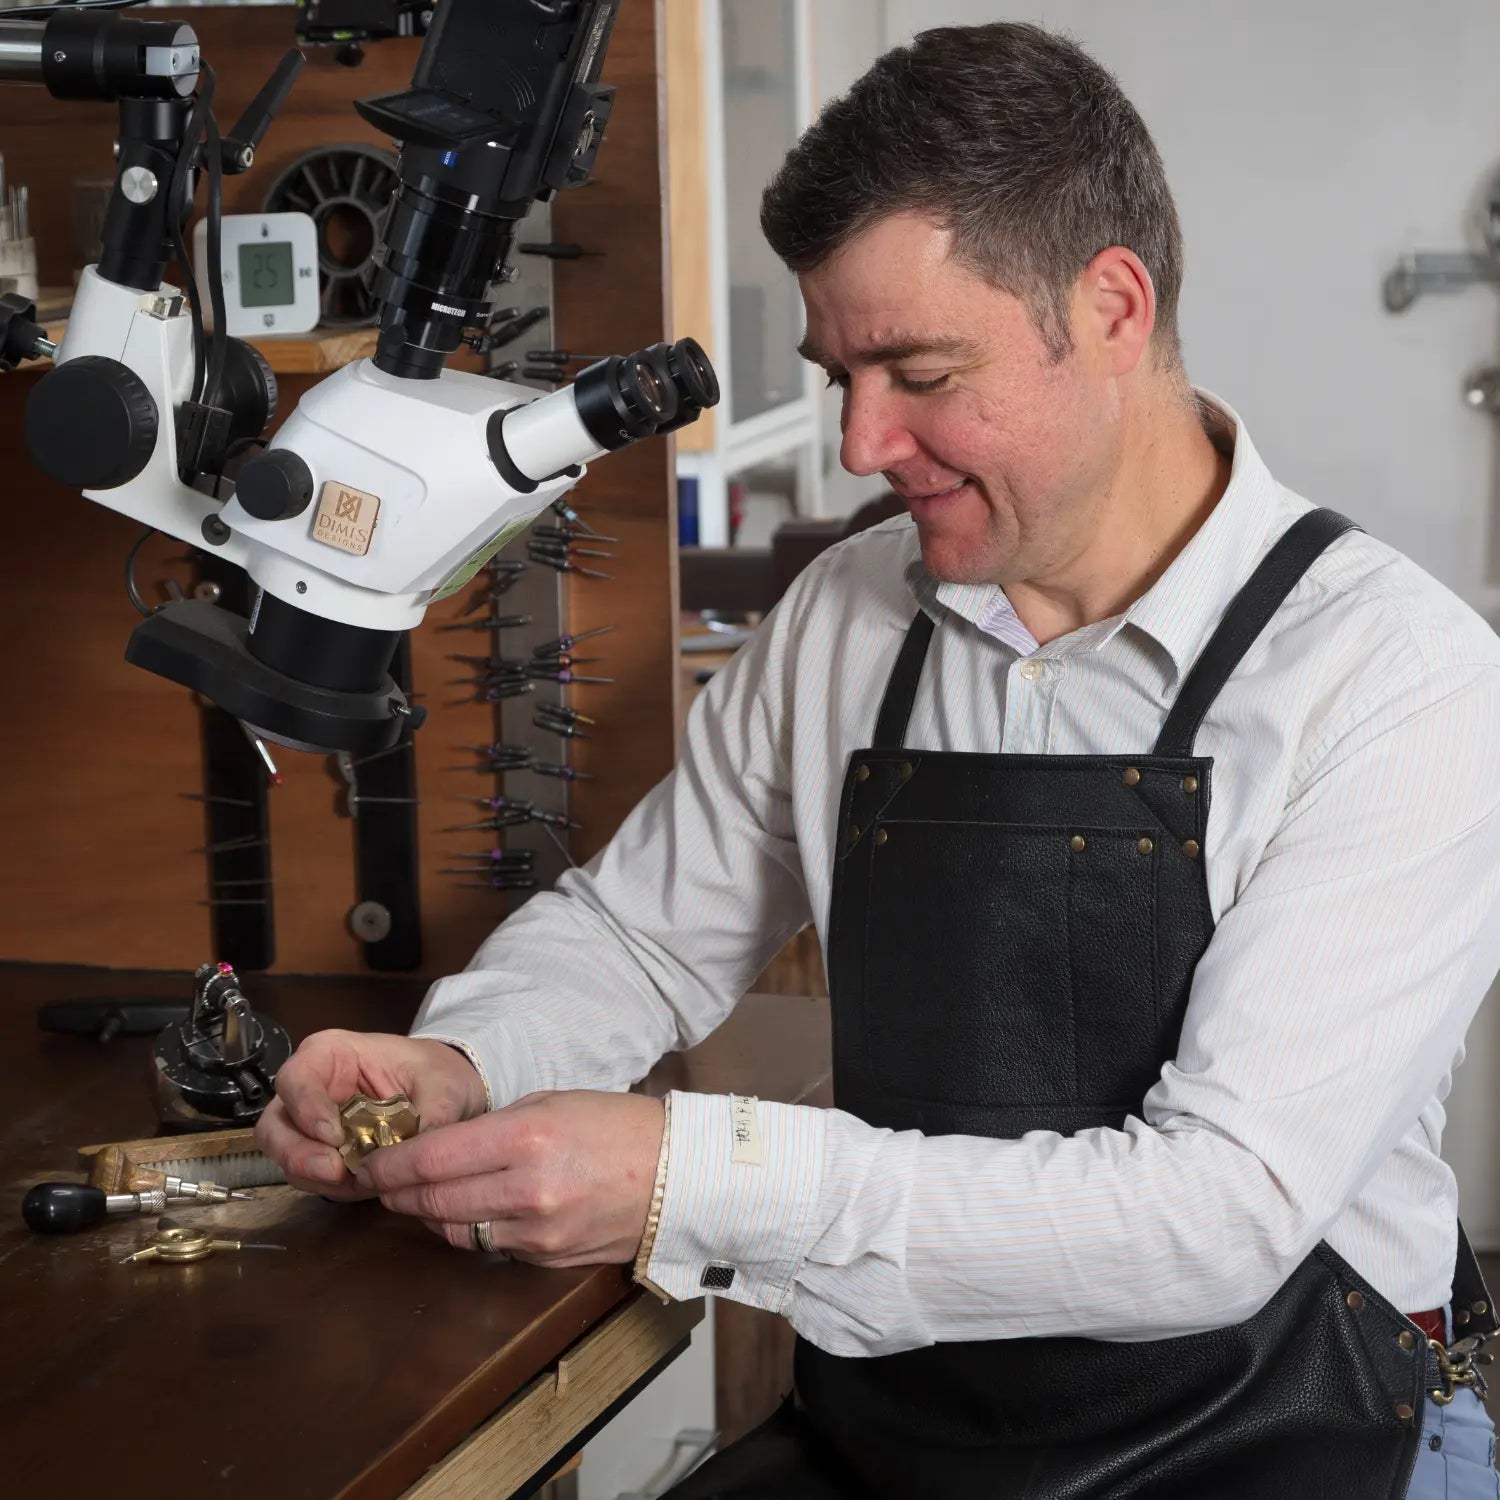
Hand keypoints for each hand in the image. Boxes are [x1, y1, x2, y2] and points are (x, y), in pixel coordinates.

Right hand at [256, 1030, 486, 1199]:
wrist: (448, 1092)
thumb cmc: (435, 1073)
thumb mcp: (442, 1084)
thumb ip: (431, 1115)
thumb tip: (419, 1154)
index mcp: (330, 1054)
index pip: (296, 1078)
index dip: (306, 1108)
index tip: (334, 1135)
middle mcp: (311, 1089)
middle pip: (276, 1125)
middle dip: (298, 1153)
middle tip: (335, 1171)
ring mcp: (310, 1125)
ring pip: (285, 1156)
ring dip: (313, 1175)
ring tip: (354, 1182)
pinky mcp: (322, 1155)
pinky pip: (309, 1177)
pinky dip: (329, 1187)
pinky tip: (360, 1186)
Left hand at [359, 1090, 664, 1266]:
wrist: (677, 1174)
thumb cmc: (616, 1126)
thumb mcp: (551, 1103)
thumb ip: (493, 1127)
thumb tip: (440, 1147)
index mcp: (526, 1140)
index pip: (432, 1161)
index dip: (391, 1165)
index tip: (369, 1162)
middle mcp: (527, 1192)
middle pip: (433, 1202)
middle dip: (399, 1193)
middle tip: (383, 1182)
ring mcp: (537, 1233)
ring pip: (455, 1232)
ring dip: (430, 1216)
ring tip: (420, 1197)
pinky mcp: (546, 1260)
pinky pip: (490, 1247)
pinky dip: (473, 1230)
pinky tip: (473, 1211)